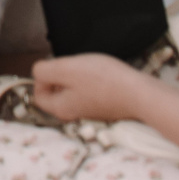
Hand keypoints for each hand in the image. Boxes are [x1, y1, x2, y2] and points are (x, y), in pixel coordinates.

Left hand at [30, 53, 152, 124]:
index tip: (56, 66)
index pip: (39, 95)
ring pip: (73, 90)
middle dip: (61, 75)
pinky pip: (90, 91)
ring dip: (77, 76)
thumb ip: (44, 71)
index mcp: (60, 108)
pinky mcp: (106, 105)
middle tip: (74, 65)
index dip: (42, 78)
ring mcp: (91, 111)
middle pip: (56, 92)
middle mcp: (74, 114)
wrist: (140, 94)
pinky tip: (102, 74)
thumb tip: (37, 74)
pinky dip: (92, 80)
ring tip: (89, 68)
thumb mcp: (66, 69)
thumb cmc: (104, 80)